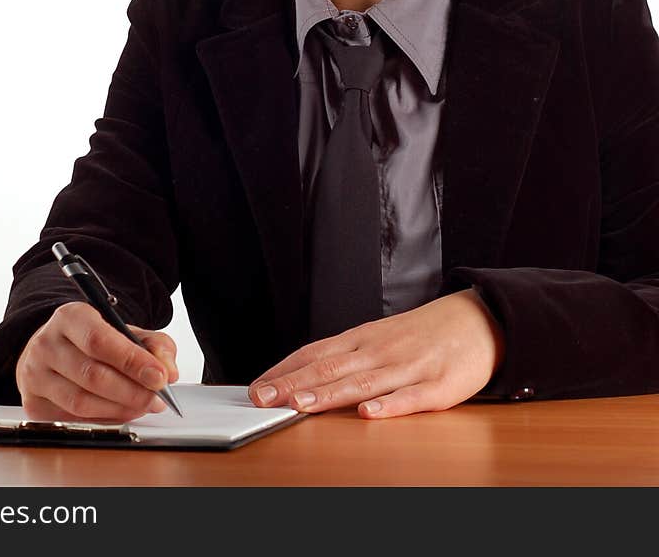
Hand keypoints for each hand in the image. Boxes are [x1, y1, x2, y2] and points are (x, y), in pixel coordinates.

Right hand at [16, 301, 178, 422]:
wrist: (53, 349)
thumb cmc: (92, 340)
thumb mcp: (125, 331)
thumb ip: (154, 345)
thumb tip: (168, 371)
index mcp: (69, 317)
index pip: (99, 340)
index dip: (132, 361)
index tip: (160, 377)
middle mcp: (46, 344)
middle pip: (92, 375)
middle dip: (131, 391)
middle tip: (156, 398)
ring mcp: (35, 375)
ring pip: (81, 402)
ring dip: (120, 409)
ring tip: (143, 405)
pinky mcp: (33, 403)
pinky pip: (72, 419)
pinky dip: (103, 419)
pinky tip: (119, 412)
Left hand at [249, 288, 504, 418]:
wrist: (477, 321)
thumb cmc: (421, 334)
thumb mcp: (377, 338)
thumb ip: (344, 357)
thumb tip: (300, 377)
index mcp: (362, 339)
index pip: (315, 353)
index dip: (284, 370)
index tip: (256, 387)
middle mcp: (380, 351)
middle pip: (331, 369)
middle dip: (294, 384)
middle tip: (262, 398)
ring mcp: (409, 367)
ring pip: (364, 383)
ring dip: (330, 395)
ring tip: (301, 405)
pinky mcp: (439, 385)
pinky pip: (411, 398)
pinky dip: (390, 406)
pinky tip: (369, 414)